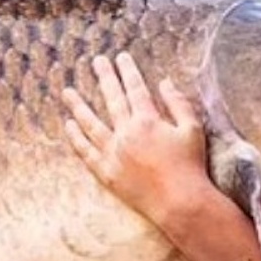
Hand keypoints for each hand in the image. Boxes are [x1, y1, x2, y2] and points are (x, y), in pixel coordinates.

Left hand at [62, 52, 211, 225]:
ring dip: (78, 105)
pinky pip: (86, 151)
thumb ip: (178, 103)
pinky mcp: (106, 172)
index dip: (127, 71)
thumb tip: (165, 82)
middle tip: (96, 61)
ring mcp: (114, 153)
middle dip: (104, 77)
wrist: (180, 203)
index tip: (120, 57)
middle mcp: (126, 133)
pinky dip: (76, 137)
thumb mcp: (192, 129)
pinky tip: (69, 125)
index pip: (135, 89)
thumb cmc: (191, 166)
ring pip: (90, 123)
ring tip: (68, 91)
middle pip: (112, 99)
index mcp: (148, 120)